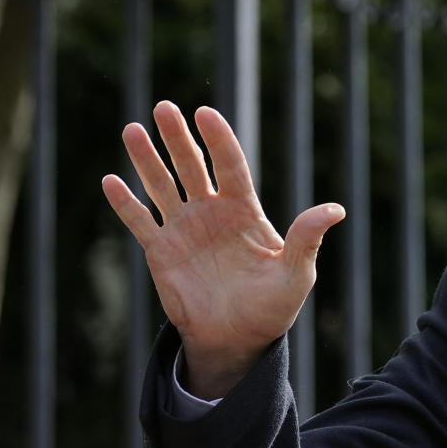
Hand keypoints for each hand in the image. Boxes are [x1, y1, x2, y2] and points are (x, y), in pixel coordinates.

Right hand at [102, 101, 343, 398]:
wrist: (238, 340)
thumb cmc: (273, 307)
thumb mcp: (296, 274)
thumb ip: (307, 239)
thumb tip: (335, 210)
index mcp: (245, 211)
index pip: (231, 166)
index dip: (219, 140)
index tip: (206, 113)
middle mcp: (212, 212)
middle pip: (193, 166)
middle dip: (178, 138)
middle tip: (165, 107)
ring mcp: (185, 229)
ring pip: (163, 186)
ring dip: (147, 160)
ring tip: (132, 130)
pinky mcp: (161, 252)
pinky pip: (141, 222)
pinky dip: (125, 203)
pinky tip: (111, 180)